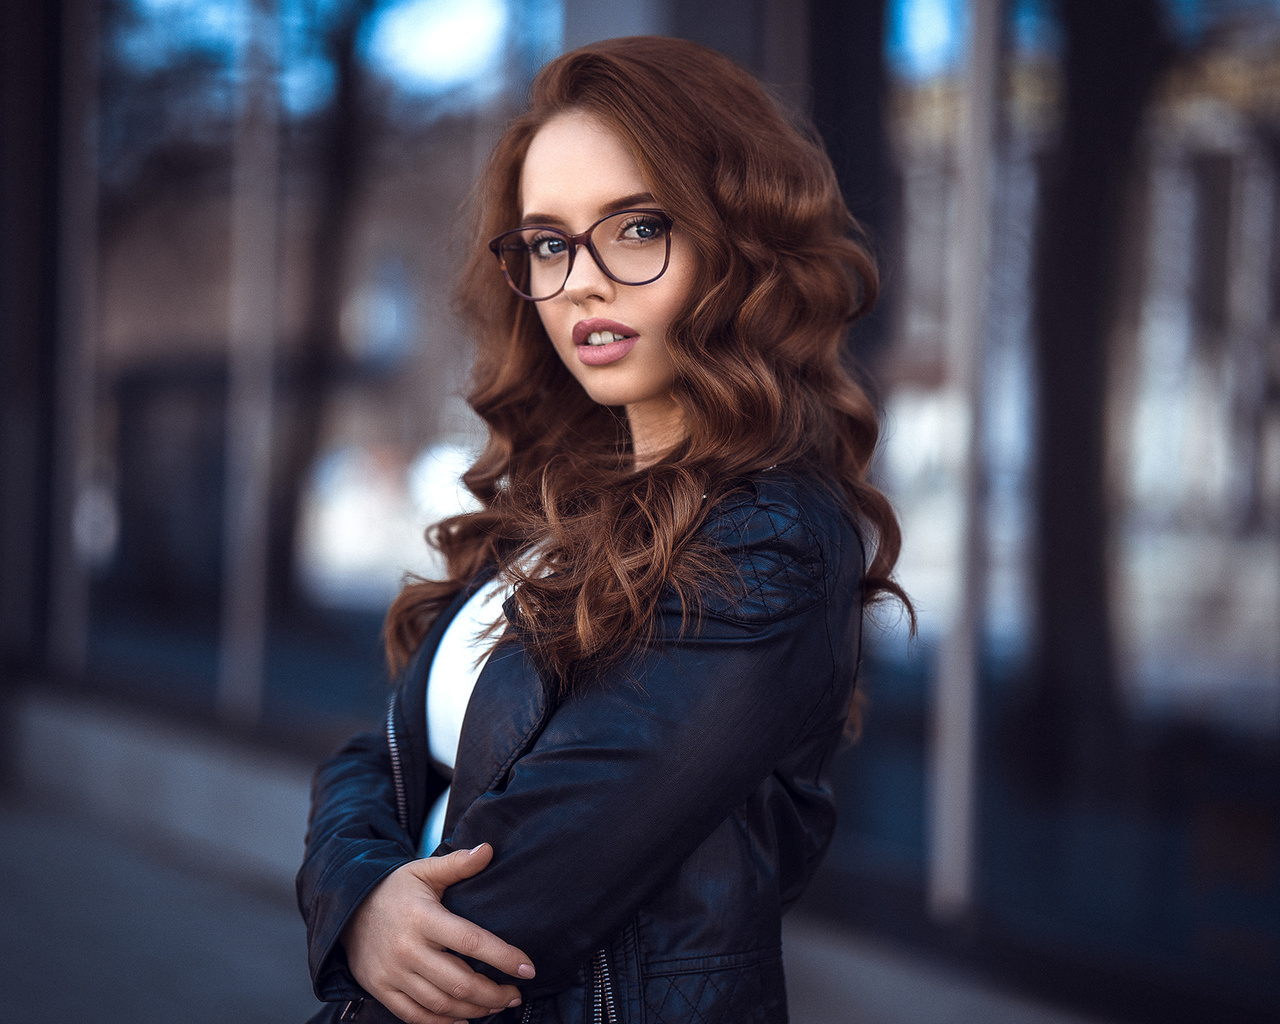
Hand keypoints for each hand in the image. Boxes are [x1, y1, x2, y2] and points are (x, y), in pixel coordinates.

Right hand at [342, 844, 535, 1022]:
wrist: (346, 908)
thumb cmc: (394, 889)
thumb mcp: (423, 870)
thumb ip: (457, 863)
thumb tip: (488, 849)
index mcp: (423, 917)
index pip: (471, 942)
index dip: (503, 957)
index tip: (528, 968)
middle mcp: (408, 949)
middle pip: (459, 982)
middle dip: (494, 993)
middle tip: (515, 993)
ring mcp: (393, 973)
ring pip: (441, 1003)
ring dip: (475, 1009)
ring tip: (497, 1005)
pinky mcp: (381, 989)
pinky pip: (415, 1016)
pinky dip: (443, 1023)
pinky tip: (464, 1020)